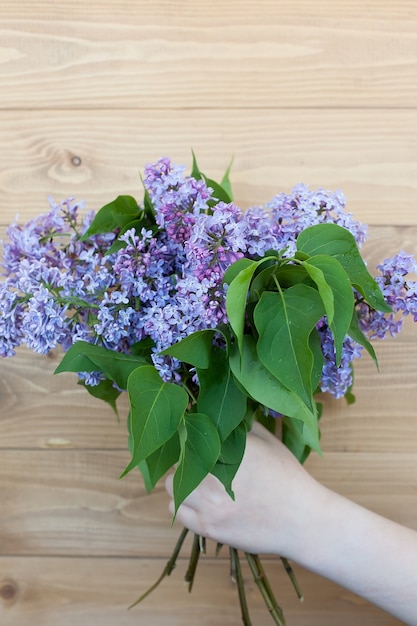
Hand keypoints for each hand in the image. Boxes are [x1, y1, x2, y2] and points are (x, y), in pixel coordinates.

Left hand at [165, 421, 321, 556]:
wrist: (302, 519)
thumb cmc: (287, 476)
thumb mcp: (268, 441)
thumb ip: (241, 427)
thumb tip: (218, 414)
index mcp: (228, 447)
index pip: (191, 434)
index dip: (190, 436)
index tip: (195, 439)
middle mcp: (214, 474)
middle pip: (177, 459)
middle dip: (186, 459)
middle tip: (198, 463)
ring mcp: (209, 502)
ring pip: (172, 486)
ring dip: (181, 482)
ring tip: (199, 484)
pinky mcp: (208, 526)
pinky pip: (177, 511)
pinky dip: (184, 506)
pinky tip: (201, 503)